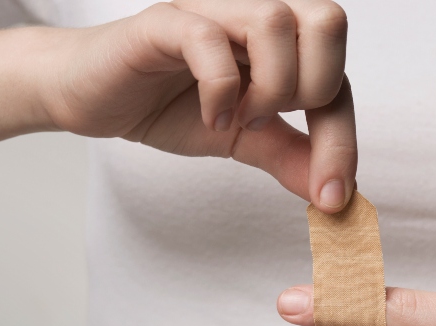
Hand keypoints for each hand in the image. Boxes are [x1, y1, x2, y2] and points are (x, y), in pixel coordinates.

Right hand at [41, 1, 353, 211]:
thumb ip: (291, 157)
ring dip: (268, 86)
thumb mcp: (245, 140)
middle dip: (313, 91)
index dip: (342, 140)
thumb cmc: (169, 105)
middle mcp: (253, 14)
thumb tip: (337, 196)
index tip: (331, 197)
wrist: (93, 97)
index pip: (339, 78)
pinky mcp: (166, 22)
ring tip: (236, 118)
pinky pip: (209, 38)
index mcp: (281, 42)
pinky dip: (219, 88)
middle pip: (328, 22)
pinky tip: (210, 116)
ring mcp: (212, 12)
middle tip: (267, 123)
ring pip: (276, 19)